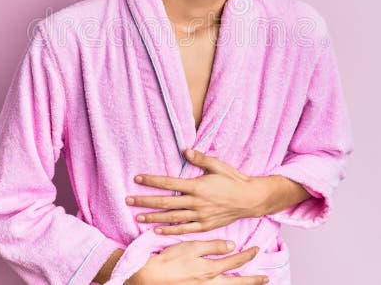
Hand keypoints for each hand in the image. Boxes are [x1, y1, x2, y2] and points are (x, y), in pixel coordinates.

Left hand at [125, 148, 266, 234]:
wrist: (250, 199)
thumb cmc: (234, 180)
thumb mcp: (218, 165)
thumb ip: (201, 158)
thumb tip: (185, 150)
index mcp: (197, 186)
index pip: (169, 183)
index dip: (152, 181)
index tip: (137, 179)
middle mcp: (196, 202)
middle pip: (165, 202)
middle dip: (145, 201)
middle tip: (129, 200)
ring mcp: (200, 215)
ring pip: (172, 217)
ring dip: (153, 217)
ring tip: (138, 217)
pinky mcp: (205, 225)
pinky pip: (184, 229)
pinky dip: (170, 230)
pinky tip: (157, 230)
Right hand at [125, 239, 267, 283]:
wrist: (149, 277)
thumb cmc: (168, 260)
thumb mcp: (191, 247)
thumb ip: (212, 247)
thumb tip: (231, 246)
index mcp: (210, 270)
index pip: (235, 262)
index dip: (248, 255)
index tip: (256, 250)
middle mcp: (210, 284)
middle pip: (237, 283)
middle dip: (253, 281)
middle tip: (266, 279)